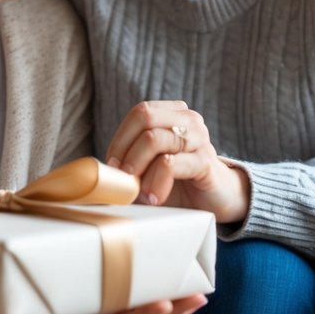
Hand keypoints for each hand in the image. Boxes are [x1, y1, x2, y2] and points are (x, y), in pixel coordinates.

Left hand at [105, 101, 248, 223]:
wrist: (217, 201)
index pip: (139, 112)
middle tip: (123, 178)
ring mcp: (199, 137)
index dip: (120, 139)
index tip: (113, 167)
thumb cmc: (179, 183)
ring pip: (154, 139)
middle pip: (145, 117)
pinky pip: (170, 164)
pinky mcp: (205, 161)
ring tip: (140, 193)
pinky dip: (155, 182)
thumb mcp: (151, 168)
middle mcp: (188, 119)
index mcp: (173, 113)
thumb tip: (97, 172)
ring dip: (139, 169)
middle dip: (126, 149)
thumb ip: (129, 162)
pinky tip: (155, 197)